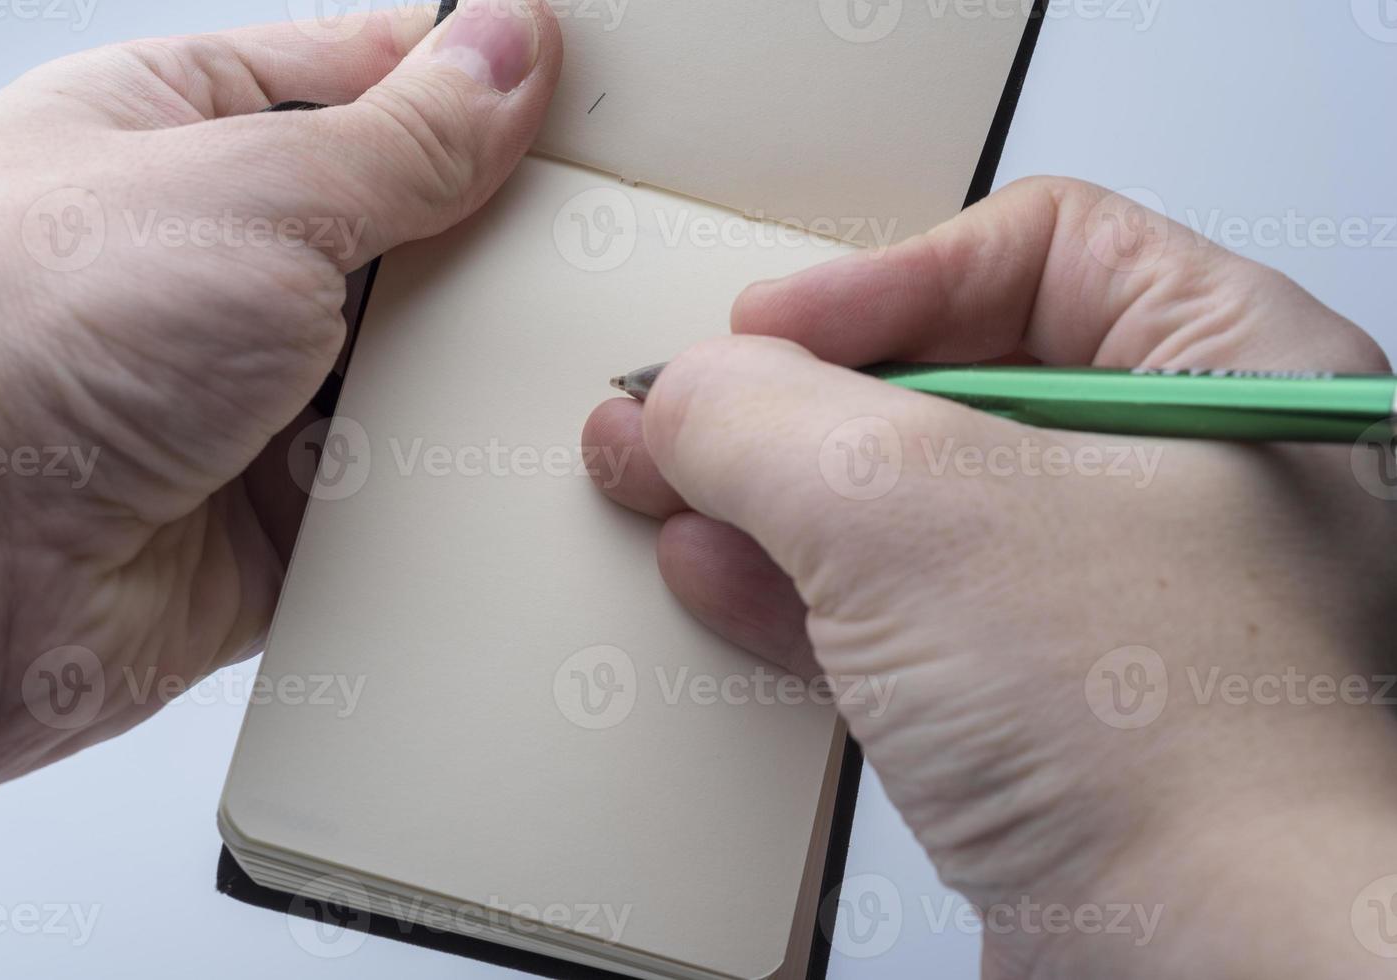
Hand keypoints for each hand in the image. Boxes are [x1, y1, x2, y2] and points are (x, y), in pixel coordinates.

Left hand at [0, 0, 560, 799]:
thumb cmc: (11, 335)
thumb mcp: (248, 188)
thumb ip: (401, 138)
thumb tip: (508, 54)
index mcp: (194, 131)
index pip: (376, 82)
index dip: (486, 90)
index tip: (587, 116)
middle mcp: (221, 262)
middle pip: (413, 236)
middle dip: (495, 253)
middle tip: (587, 258)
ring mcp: (248, 393)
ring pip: (417, 371)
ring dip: (469, 379)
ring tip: (538, 373)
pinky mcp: (273, 517)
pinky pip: (396, 494)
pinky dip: (441, 490)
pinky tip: (485, 474)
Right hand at [584, 178, 1396, 977]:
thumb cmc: (1184, 756)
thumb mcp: (917, 517)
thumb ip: (772, 422)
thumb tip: (691, 394)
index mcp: (1238, 375)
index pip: (1041, 249)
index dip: (884, 277)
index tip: (767, 331)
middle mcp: (1192, 484)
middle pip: (956, 382)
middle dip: (796, 403)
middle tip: (687, 414)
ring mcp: (1121, 610)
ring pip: (918, 512)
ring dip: (776, 502)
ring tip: (666, 488)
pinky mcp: (1055, 714)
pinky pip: (910, 621)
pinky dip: (806, 598)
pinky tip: (721, 581)